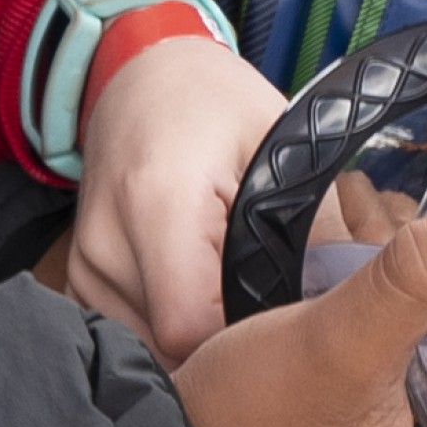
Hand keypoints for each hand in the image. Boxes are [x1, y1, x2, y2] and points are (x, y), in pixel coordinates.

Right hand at [67, 33, 285, 361]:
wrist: (144, 78)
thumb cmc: (218, 106)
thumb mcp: (285, 147)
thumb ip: (317, 230)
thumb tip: (347, 310)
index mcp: (158, 201)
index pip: (191, 326)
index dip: (242, 340)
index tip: (282, 326)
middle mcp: (106, 243)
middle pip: (169, 345)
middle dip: (226, 343)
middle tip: (268, 307)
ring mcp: (85, 267)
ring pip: (150, 348)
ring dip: (197, 338)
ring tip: (231, 290)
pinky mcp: (79, 280)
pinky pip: (131, 332)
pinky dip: (169, 327)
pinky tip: (201, 292)